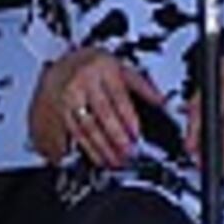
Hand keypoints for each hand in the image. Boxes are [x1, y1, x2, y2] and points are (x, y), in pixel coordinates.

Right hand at [35, 50, 169, 169]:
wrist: (65, 62)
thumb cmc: (97, 66)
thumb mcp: (121, 67)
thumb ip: (141, 85)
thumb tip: (161, 102)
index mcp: (104, 68)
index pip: (118, 96)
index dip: (128, 117)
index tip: (136, 134)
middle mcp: (84, 81)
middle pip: (102, 113)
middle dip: (116, 136)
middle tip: (128, 153)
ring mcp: (70, 96)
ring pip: (86, 126)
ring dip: (102, 147)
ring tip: (115, 161)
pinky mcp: (61, 111)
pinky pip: (74, 132)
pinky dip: (87, 148)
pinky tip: (98, 158)